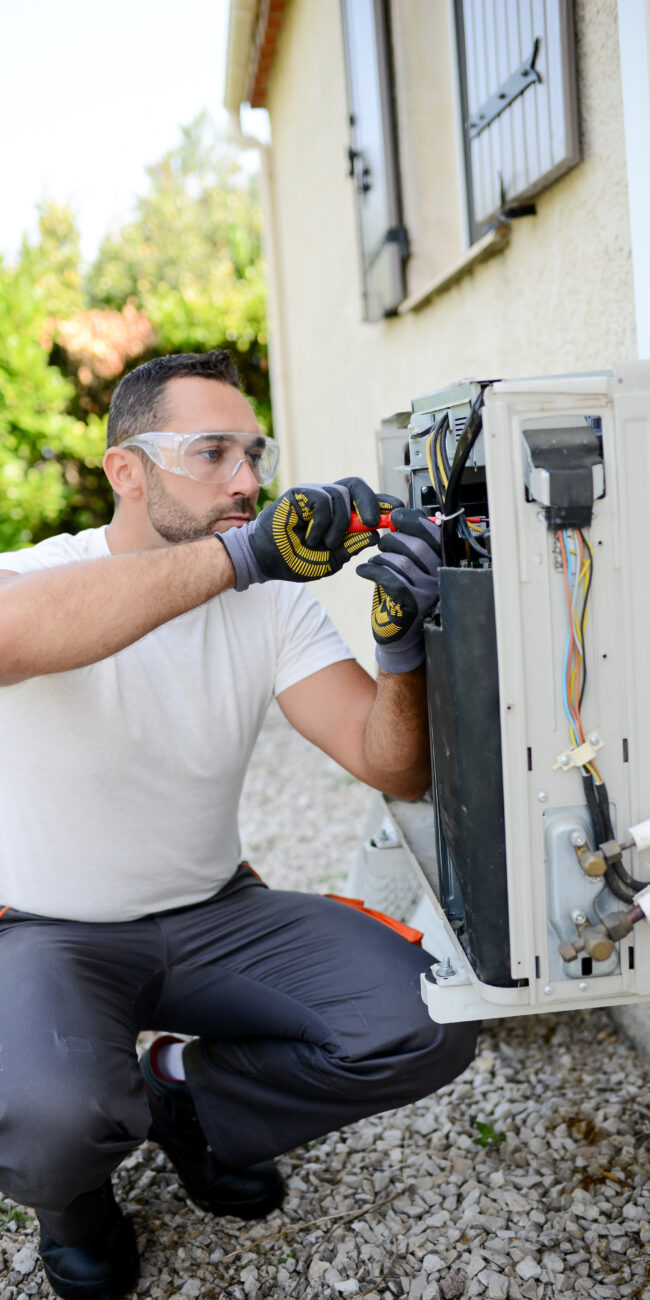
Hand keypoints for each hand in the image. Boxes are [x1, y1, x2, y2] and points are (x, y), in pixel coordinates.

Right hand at [217, 478, 402, 588]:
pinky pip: (323, 500)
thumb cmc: (296, 560)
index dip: (384, 502)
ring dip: (337, 525)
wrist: (266, 560)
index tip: (398, 510)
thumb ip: (352, 547)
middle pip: (358, 485)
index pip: (366, 500)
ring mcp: (313, 494)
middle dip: (371, 501)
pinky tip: (310, 536)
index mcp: (339, 514)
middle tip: (371, 522)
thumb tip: (374, 535)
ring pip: (341, 496)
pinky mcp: (299, 493)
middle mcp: (328, 501)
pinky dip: (321, 523)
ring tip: (324, 542)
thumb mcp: (332, 560)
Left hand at [356, 508, 441, 672]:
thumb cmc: (403, 594)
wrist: (401, 633)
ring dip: (381, 557)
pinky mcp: (409, 604)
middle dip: (393, 541)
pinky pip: (388, 578)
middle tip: (382, 545)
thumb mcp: (411, 565)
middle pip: (417, 546)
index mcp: (441, 562)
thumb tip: (398, 513)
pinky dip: (371, 570)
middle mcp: (438, 577)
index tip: (396, 516)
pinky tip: (365, 571)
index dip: (413, 520)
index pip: (434, 533)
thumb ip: (410, 541)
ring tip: (375, 562)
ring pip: (400, 562)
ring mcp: (426, 592)